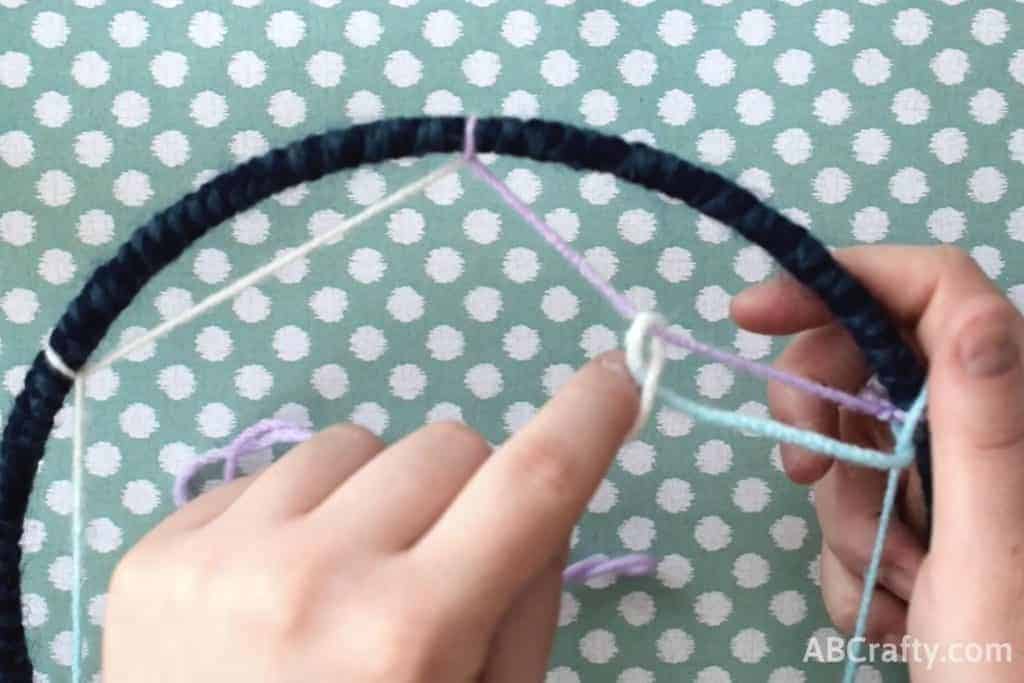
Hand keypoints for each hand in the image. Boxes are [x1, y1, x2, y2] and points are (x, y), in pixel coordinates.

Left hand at [103, 352, 638, 681]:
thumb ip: (524, 609)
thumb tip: (539, 502)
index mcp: (408, 638)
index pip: (530, 484)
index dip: (588, 418)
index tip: (616, 377)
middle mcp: (313, 580)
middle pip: (447, 445)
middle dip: (468, 491)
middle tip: (442, 562)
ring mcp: (221, 558)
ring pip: (353, 444)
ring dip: (375, 496)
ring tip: (346, 578)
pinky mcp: (158, 552)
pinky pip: (269, 473)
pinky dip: (298, 514)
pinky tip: (275, 587)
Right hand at [732, 245, 1023, 678]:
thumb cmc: (1008, 669)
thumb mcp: (990, 551)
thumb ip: (985, 424)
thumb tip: (974, 307)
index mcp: (1012, 414)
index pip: (936, 292)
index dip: (840, 281)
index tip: (750, 312)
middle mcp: (983, 433)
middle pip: (872, 364)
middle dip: (825, 424)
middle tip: (801, 474)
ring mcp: (951, 481)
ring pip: (854, 449)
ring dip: (849, 522)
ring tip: (897, 591)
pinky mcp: (925, 524)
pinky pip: (855, 510)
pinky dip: (855, 563)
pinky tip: (897, 618)